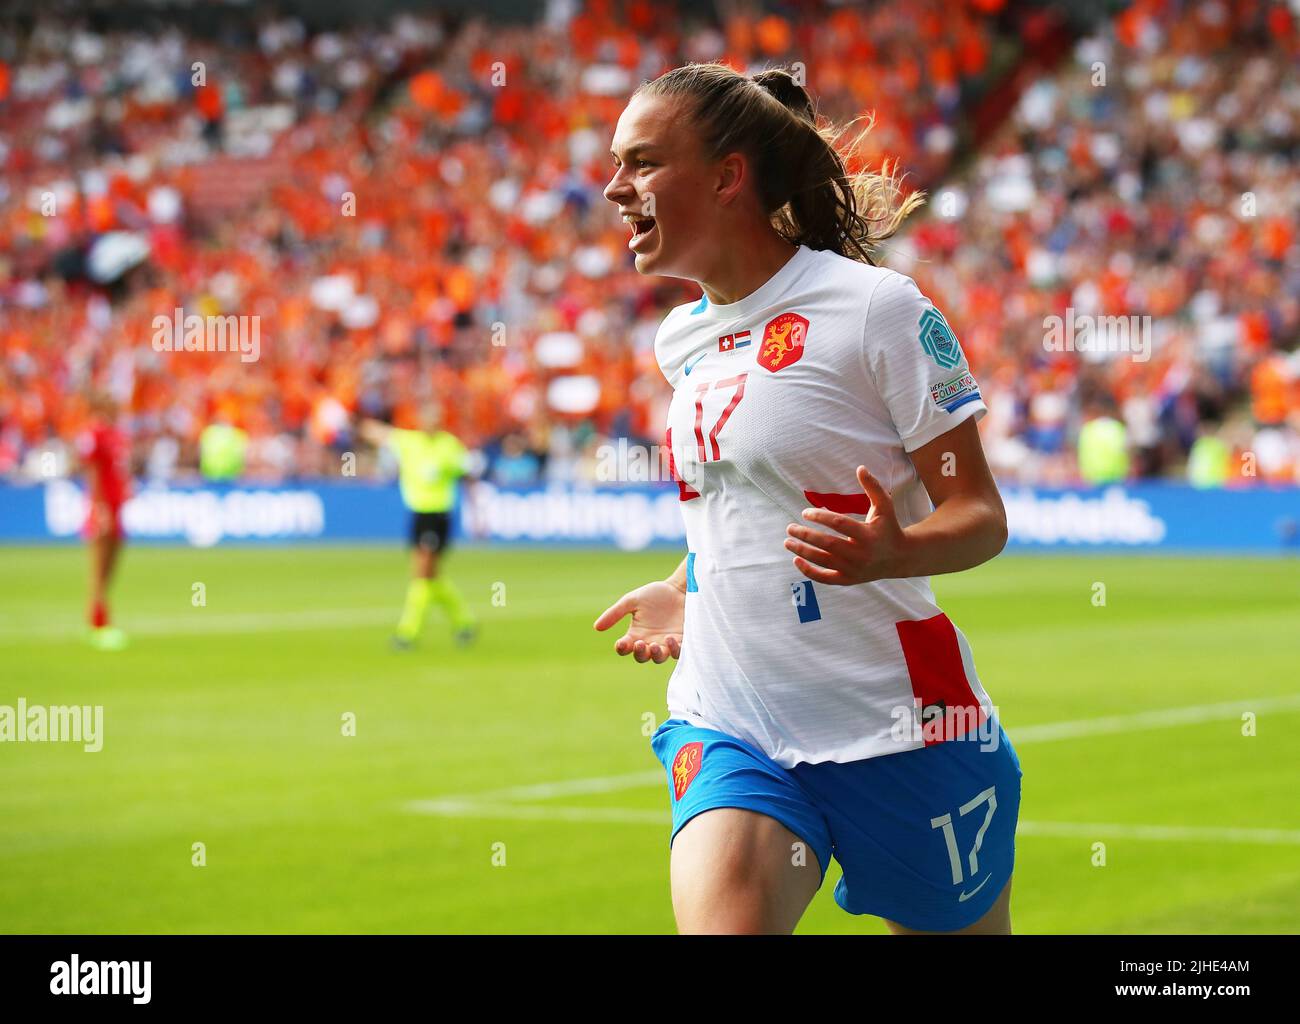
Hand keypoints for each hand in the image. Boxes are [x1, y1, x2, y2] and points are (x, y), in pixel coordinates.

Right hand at [593, 579, 684, 662]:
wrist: (679, 588)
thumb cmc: (656, 594)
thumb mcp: (632, 600)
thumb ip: (615, 613)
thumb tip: (596, 627)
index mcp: (636, 634)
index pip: (625, 648)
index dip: (621, 648)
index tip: (621, 643)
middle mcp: (650, 642)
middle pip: (642, 657)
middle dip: (640, 653)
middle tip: (640, 644)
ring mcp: (666, 643)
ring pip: (659, 658)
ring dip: (655, 655)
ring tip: (654, 645)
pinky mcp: (682, 641)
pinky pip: (677, 653)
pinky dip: (673, 649)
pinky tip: (669, 638)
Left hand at [784, 465, 910, 584]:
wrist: (899, 558)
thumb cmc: (888, 527)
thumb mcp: (884, 506)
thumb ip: (872, 487)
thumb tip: (860, 467)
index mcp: (868, 535)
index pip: (839, 524)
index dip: (820, 517)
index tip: (805, 512)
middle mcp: (861, 554)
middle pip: (828, 544)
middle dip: (806, 535)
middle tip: (790, 527)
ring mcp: (854, 569)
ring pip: (823, 561)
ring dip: (802, 552)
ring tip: (787, 542)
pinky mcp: (848, 579)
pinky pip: (825, 578)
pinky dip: (809, 571)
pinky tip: (796, 560)